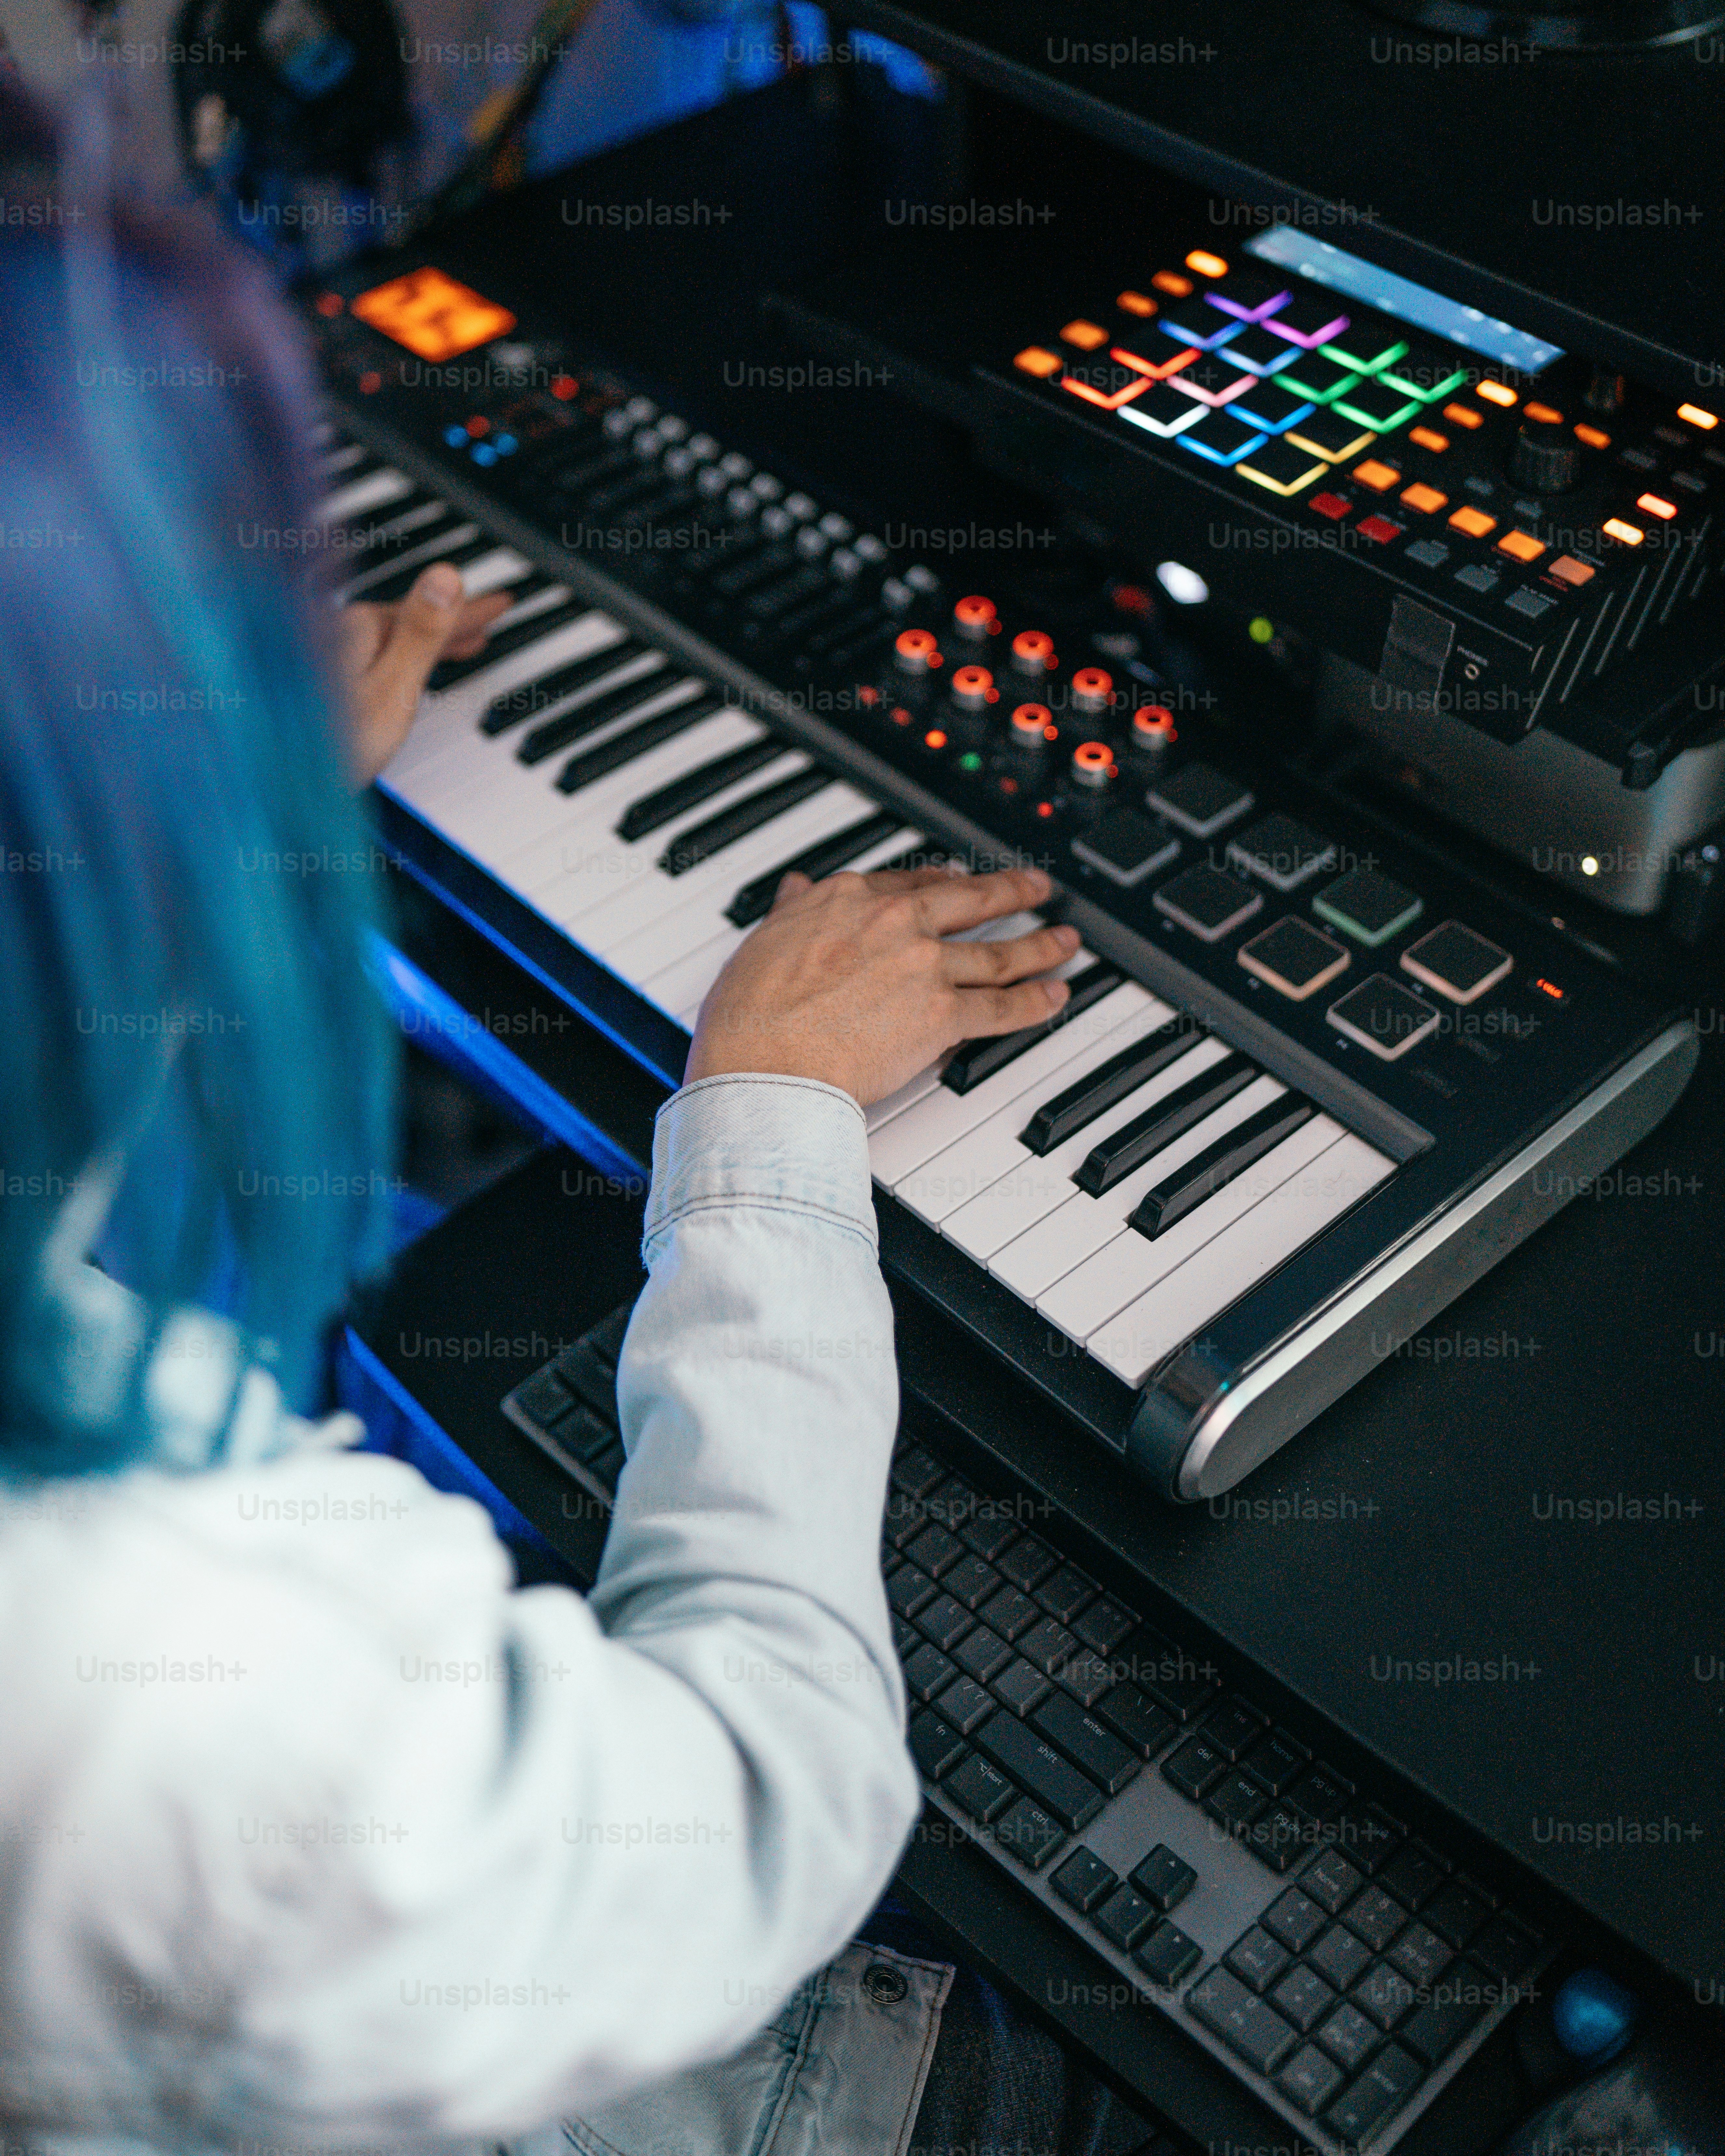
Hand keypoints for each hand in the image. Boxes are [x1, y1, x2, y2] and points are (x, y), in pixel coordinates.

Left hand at [336, 562, 511, 783]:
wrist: (272, 780)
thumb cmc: (332, 745)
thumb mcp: (391, 688)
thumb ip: (420, 633)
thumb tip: (445, 576)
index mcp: (359, 629)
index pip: (429, 610)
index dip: (468, 609)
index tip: (501, 602)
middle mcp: (337, 634)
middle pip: (406, 621)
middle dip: (449, 622)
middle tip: (485, 622)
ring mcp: (323, 655)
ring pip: (388, 638)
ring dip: (426, 640)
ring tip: (459, 647)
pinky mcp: (315, 678)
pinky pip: (369, 656)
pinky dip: (396, 656)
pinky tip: (397, 670)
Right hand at [685, 864, 1077, 1105]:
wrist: (766, 1066)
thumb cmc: (752, 1015)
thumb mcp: (763, 940)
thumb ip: (792, 911)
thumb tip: (796, 889)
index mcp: (850, 900)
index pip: (911, 883)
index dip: (944, 883)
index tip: (960, 880)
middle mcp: (895, 923)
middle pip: (969, 902)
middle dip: (1012, 893)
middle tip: (1037, 888)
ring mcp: (923, 967)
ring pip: (997, 954)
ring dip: (1039, 948)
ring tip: (1064, 943)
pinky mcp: (942, 1016)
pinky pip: (1001, 1009)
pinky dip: (1035, 1003)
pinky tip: (1055, 998)